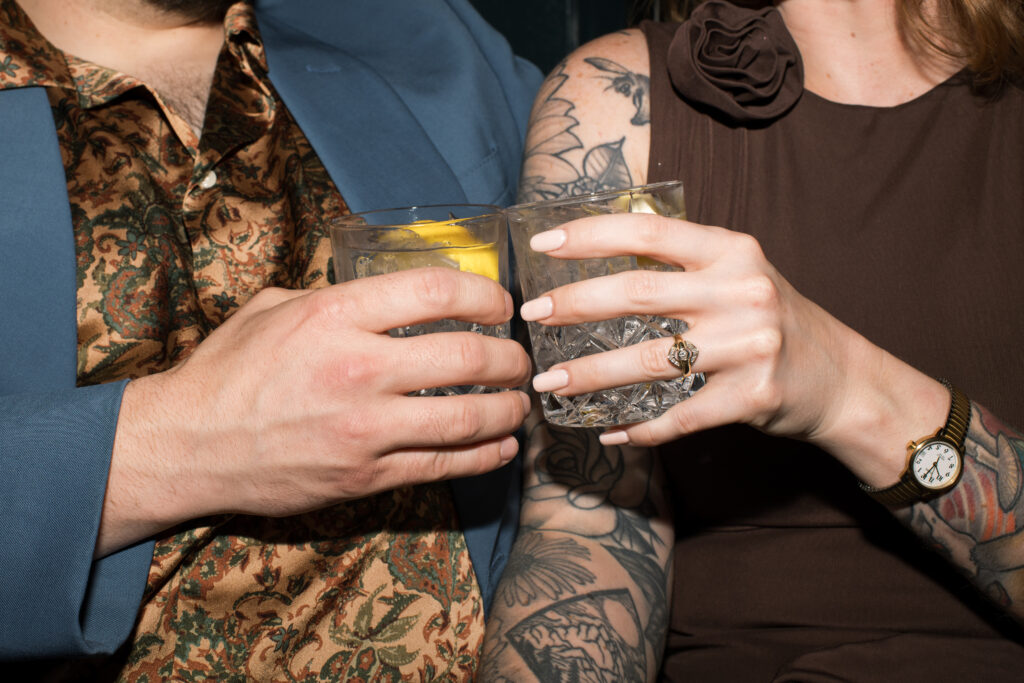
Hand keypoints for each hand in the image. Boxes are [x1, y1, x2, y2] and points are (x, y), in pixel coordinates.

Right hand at [100, 268, 531, 554]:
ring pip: (467, 418)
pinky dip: (484, 456)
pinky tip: (501, 447)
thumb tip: (389, 291)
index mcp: (335, 315)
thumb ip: (335, 296)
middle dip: (510, 357)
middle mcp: (356, 369)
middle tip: (520, 359)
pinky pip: (443, 466)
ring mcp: (364, 429)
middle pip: (468, 357)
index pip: (436, 292)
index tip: (500, 304)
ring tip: (519, 403)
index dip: (485, 295)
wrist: (188, 445)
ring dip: (508, 410)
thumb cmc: (229, 370)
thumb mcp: (274, 308)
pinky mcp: (364, 477)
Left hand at [519, 213, 941, 459]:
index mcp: (732, 251)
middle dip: (574, 304)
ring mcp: (749, 346)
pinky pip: (679, 416)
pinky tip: (608, 431)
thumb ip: (682, 263)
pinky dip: (639, 427)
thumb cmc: (772, 320)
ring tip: (550, 381)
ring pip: (648, 360)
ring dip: (590, 374)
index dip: (590, 234)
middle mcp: (742, 291)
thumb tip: (599, 254)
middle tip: (533, 315)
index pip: (648, 231)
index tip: (542, 244)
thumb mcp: (737, 274)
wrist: (841, 378)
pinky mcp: (753, 397)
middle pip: (638, 294)